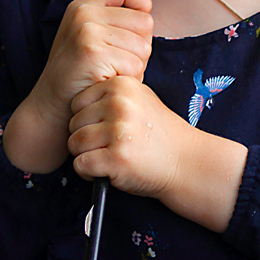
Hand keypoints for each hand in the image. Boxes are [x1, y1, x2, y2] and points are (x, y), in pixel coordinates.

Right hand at [2, 0, 151, 172]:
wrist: (51, 108)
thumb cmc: (79, 76)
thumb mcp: (88, 37)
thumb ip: (113, 21)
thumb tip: (147, 13)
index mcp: (83, 5)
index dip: (140, 3)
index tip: (132, 27)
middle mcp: (84, 12)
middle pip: (144, 21)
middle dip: (139, 46)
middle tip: (116, 62)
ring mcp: (87, 31)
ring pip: (144, 46)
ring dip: (135, 67)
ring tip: (110, 73)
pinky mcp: (93, 53)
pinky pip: (135, 66)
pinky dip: (128, 80)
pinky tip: (107, 83)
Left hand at [68, 76, 246, 232]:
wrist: (186, 161)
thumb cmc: (160, 134)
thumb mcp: (141, 99)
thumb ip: (113, 95)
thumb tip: (78, 101)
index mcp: (121, 86)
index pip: (77, 101)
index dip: (85, 119)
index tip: (101, 129)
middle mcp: (119, 105)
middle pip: (73, 123)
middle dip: (84, 139)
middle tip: (105, 147)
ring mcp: (118, 131)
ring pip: (74, 143)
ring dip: (85, 156)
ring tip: (105, 158)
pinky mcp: (117, 158)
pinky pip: (81, 165)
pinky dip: (88, 173)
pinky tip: (105, 171)